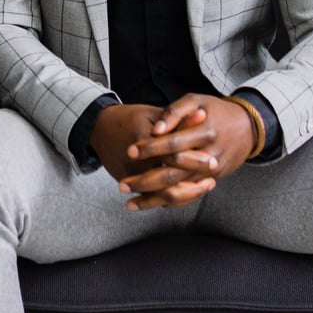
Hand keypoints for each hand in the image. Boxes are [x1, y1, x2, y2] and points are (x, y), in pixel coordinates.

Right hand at [89, 103, 215, 206]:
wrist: (100, 129)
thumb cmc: (130, 118)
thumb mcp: (152, 114)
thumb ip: (178, 119)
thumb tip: (203, 115)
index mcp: (143, 139)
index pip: (171, 154)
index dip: (193, 159)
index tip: (212, 161)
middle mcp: (135, 161)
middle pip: (167, 179)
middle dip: (193, 183)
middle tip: (212, 181)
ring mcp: (130, 175)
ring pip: (161, 194)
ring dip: (186, 194)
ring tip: (205, 187)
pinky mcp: (129, 183)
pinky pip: (154, 198)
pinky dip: (173, 198)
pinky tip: (190, 193)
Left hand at [119, 94, 256, 210]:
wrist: (247, 127)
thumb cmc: (215, 110)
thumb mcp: (196, 101)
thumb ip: (175, 112)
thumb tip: (157, 129)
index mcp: (205, 133)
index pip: (173, 144)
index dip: (150, 148)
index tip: (129, 152)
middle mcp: (209, 156)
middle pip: (174, 174)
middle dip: (146, 181)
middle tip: (122, 185)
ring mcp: (211, 173)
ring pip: (180, 192)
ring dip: (153, 199)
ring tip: (130, 202)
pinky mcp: (212, 181)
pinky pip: (188, 196)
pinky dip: (168, 202)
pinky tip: (150, 204)